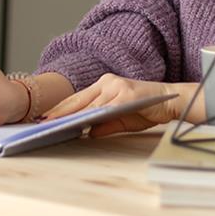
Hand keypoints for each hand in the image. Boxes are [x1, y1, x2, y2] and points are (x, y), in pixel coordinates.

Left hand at [41, 73, 180, 137]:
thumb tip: (88, 133)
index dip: (61, 108)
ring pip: (88, 104)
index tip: (46, 118)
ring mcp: (116, 86)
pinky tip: (80, 124)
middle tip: (42, 122)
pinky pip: (104, 108)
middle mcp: (108, 82)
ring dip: (71, 116)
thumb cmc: (148, 109)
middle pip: (78, 99)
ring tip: (55, 124)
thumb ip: (105, 125)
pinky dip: (91, 116)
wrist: (171, 101)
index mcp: (105, 85)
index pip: (78, 98)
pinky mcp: (125, 94)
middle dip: (59, 112)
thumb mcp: (122, 119)